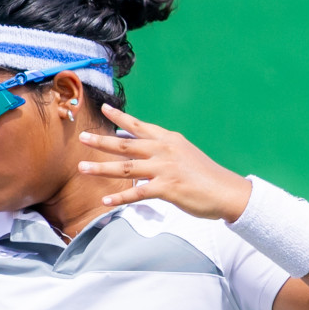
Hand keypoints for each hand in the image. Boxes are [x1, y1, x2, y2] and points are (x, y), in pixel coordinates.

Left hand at [76, 106, 253, 221]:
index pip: (139, 126)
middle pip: (126, 144)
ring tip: (81, 168)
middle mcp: (164, 150)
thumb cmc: (204, 175)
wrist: (227, 191)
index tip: (103, 108)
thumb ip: (162, 150)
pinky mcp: (168, 188)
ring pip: (126, 168)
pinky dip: (120, 198)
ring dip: (101, 168)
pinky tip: (105, 201)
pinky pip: (138, 193)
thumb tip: (140, 149)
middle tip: (81, 137)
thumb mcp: (183, 153)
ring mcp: (165, 169)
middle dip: (101, 141)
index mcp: (168, 140)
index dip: (120, 117)